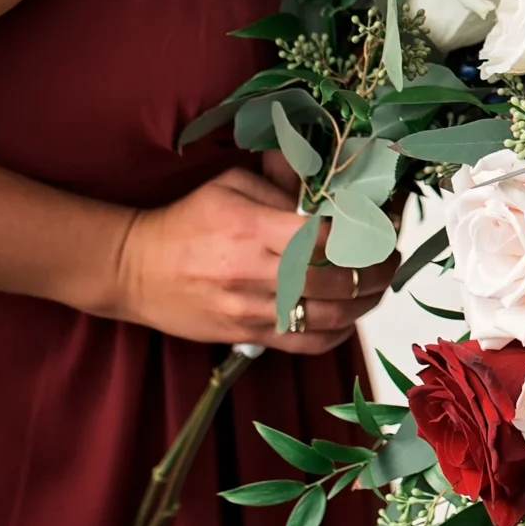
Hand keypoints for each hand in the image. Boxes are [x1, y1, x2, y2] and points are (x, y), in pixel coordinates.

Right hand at [104, 169, 395, 353]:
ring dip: (365, 303)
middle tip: (391, 259)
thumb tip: (329, 182)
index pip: (327, 240)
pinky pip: (304, 343)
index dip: (365, 237)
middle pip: (336, 282)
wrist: (133, 268)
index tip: (383, 229)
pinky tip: (350, 318)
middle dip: (376, 272)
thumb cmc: (186, 221)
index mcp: (254, 229)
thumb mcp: (231, 185)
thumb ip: (282, 182)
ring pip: (327, 316)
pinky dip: (336, 334)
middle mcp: (254, 273)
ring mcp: (250, 309)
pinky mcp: (245, 335)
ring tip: (379, 287)